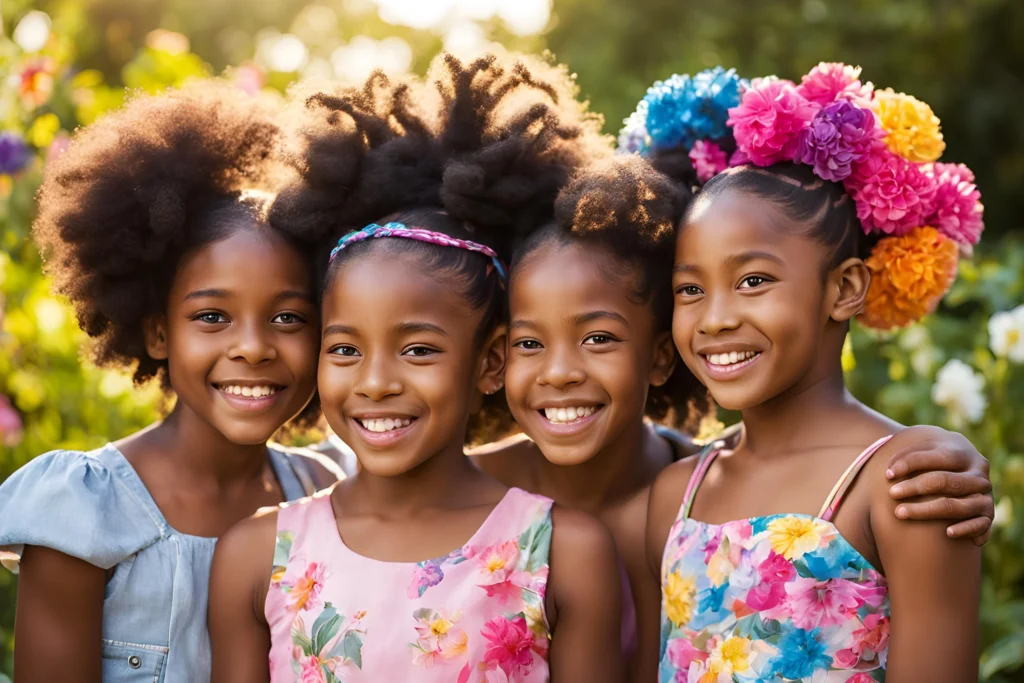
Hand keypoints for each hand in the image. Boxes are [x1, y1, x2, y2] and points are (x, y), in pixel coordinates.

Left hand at [886, 429, 993, 545]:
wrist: (965, 473)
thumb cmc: (936, 462)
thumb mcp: (926, 452)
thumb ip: (908, 456)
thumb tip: (890, 471)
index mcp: (963, 454)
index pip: (937, 457)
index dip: (911, 463)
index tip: (888, 474)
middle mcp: (978, 475)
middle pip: (945, 481)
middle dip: (915, 487)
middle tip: (891, 493)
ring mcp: (985, 496)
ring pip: (958, 506)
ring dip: (928, 511)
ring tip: (900, 513)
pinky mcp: (988, 516)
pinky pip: (981, 525)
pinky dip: (966, 529)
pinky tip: (947, 533)